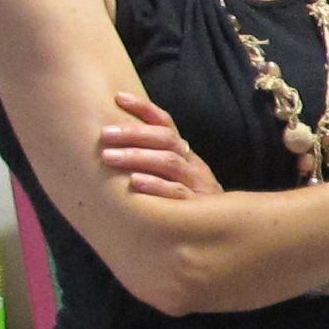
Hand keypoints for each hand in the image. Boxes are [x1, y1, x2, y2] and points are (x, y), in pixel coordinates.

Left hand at [98, 91, 218, 198]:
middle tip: (105, 133)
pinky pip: (177, 193)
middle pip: (165, 140)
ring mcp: (197, 185)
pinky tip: (134, 183)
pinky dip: (156, 186)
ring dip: (137, 157)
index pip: (166, 124)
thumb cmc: (187, 203)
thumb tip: (115, 141)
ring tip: (108, 157)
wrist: (223, 232)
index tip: (119, 97)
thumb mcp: (174, 178)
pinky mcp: (198, 207)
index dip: (144, 109)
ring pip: (169, 163)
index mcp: (185, 154)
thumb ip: (153, 160)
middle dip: (133, 133)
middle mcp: (192, 165)